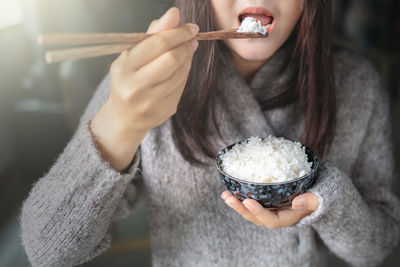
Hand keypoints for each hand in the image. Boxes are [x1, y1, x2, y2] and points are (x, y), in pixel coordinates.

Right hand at [90, 7, 198, 170]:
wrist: (126, 116)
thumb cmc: (129, 78)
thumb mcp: (133, 54)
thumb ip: (153, 34)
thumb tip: (174, 13)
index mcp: (124, 68)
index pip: (158, 43)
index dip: (179, 33)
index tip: (191, 27)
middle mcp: (135, 87)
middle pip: (172, 58)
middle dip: (186, 45)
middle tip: (192, 39)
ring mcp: (151, 102)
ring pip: (181, 73)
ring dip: (188, 59)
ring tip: (186, 52)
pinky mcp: (165, 110)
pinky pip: (182, 85)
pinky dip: (185, 73)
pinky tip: (181, 69)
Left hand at [221, 191, 318, 227]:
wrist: (318, 194)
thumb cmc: (318, 196)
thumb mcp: (319, 199)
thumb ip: (310, 201)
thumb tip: (298, 201)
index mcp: (287, 218)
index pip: (270, 220)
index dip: (258, 212)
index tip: (248, 202)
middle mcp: (276, 216)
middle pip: (255, 217)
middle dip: (241, 209)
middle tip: (228, 197)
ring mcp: (270, 209)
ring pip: (250, 210)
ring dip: (237, 203)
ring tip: (225, 194)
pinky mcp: (266, 201)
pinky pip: (251, 201)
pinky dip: (241, 196)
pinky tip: (231, 187)